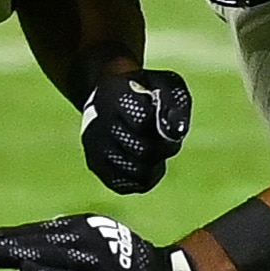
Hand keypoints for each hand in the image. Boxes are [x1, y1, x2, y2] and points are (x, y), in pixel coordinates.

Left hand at [0, 214, 194, 270]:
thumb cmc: (119, 263)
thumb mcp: (86, 249)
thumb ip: (56, 249)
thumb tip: (19, 249)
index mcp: (76, 230)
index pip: (29, 233)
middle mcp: (82, 239)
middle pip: (32, 242)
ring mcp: (94, 259)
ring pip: (47, 256)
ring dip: (15, 254)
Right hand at [82, 66, 189, 194]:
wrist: (113, 95)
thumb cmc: (147, 90)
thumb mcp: (167, 86)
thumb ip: (176, 106)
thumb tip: (175, 133)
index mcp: (114, 95)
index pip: (143, 121)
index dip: (163, 126)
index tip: (163, 118)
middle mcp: (98, 121)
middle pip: (143, 151)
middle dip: (162, 148)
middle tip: (162, 137)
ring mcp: (93, 145)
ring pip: (137, 172)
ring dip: (154, 164)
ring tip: (152, 147)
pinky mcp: (95, 163)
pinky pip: (126, 184)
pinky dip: (142, 176)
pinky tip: (143, 160)